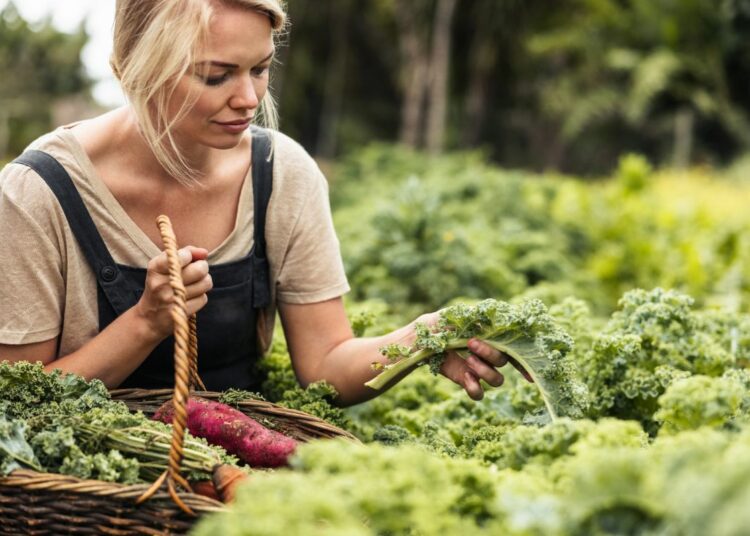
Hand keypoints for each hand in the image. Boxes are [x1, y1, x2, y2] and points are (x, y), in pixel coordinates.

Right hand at [134, 246, 212, 339]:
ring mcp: (171, 299)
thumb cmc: (160, 286)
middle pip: (200, 269)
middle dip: (203, 268)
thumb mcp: (163, 267)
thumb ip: (185, 253)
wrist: (149, 318)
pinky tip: (191, 298)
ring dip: (204, 282)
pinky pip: (203, 298)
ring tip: (195, 284)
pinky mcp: (181, 312)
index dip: (191, 256)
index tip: (188, 261)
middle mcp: (162, 283)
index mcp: (156, 268)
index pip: (184, 255)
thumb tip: (204, 252)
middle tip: (197, 271)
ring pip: (205, 283)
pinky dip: (200, 297)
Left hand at [416, 311, 532, 400]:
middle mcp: (488, 355)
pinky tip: (466, 377)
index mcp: (490, 337)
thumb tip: (492, 316)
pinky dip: (475, 388)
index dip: (525, 359)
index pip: (514, 348)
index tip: (530, 370)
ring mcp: (478, 370)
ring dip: (485, 370)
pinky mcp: (466, 381)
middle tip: (470, 343)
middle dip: (490, 353)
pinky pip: (479, 393)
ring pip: (497, 379)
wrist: (417, 340)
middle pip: (504, 361)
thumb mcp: (455, 316)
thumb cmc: (437, 323)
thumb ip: (474, 317)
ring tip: (468, 360)